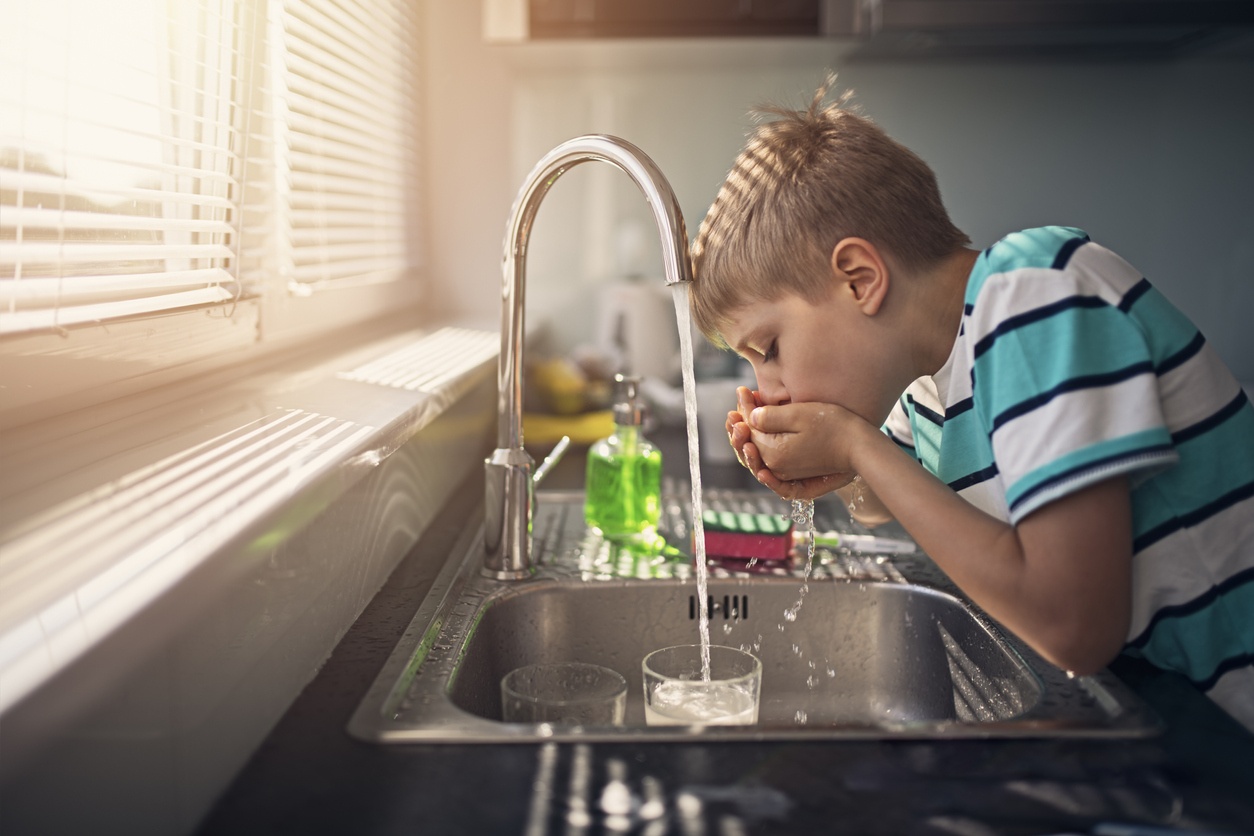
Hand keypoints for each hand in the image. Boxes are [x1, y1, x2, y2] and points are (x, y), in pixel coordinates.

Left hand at [728, 390, 862, 500]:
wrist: (860, 446)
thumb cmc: (833, 425)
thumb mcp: (798, 414)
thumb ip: (769, 417)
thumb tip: (748, 417)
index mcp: (773, 453)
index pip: (749, 429)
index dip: (743, 408)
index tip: (742, 390)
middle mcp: (776, 467)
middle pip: (749, 444)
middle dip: (740, 424)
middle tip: (736, 405)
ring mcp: (786, 473)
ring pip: (757, 455)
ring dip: (746, 439)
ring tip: (739, 422)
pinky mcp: (796, 473)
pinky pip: (770, 466)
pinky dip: (759, 456)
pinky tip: (754, 449)